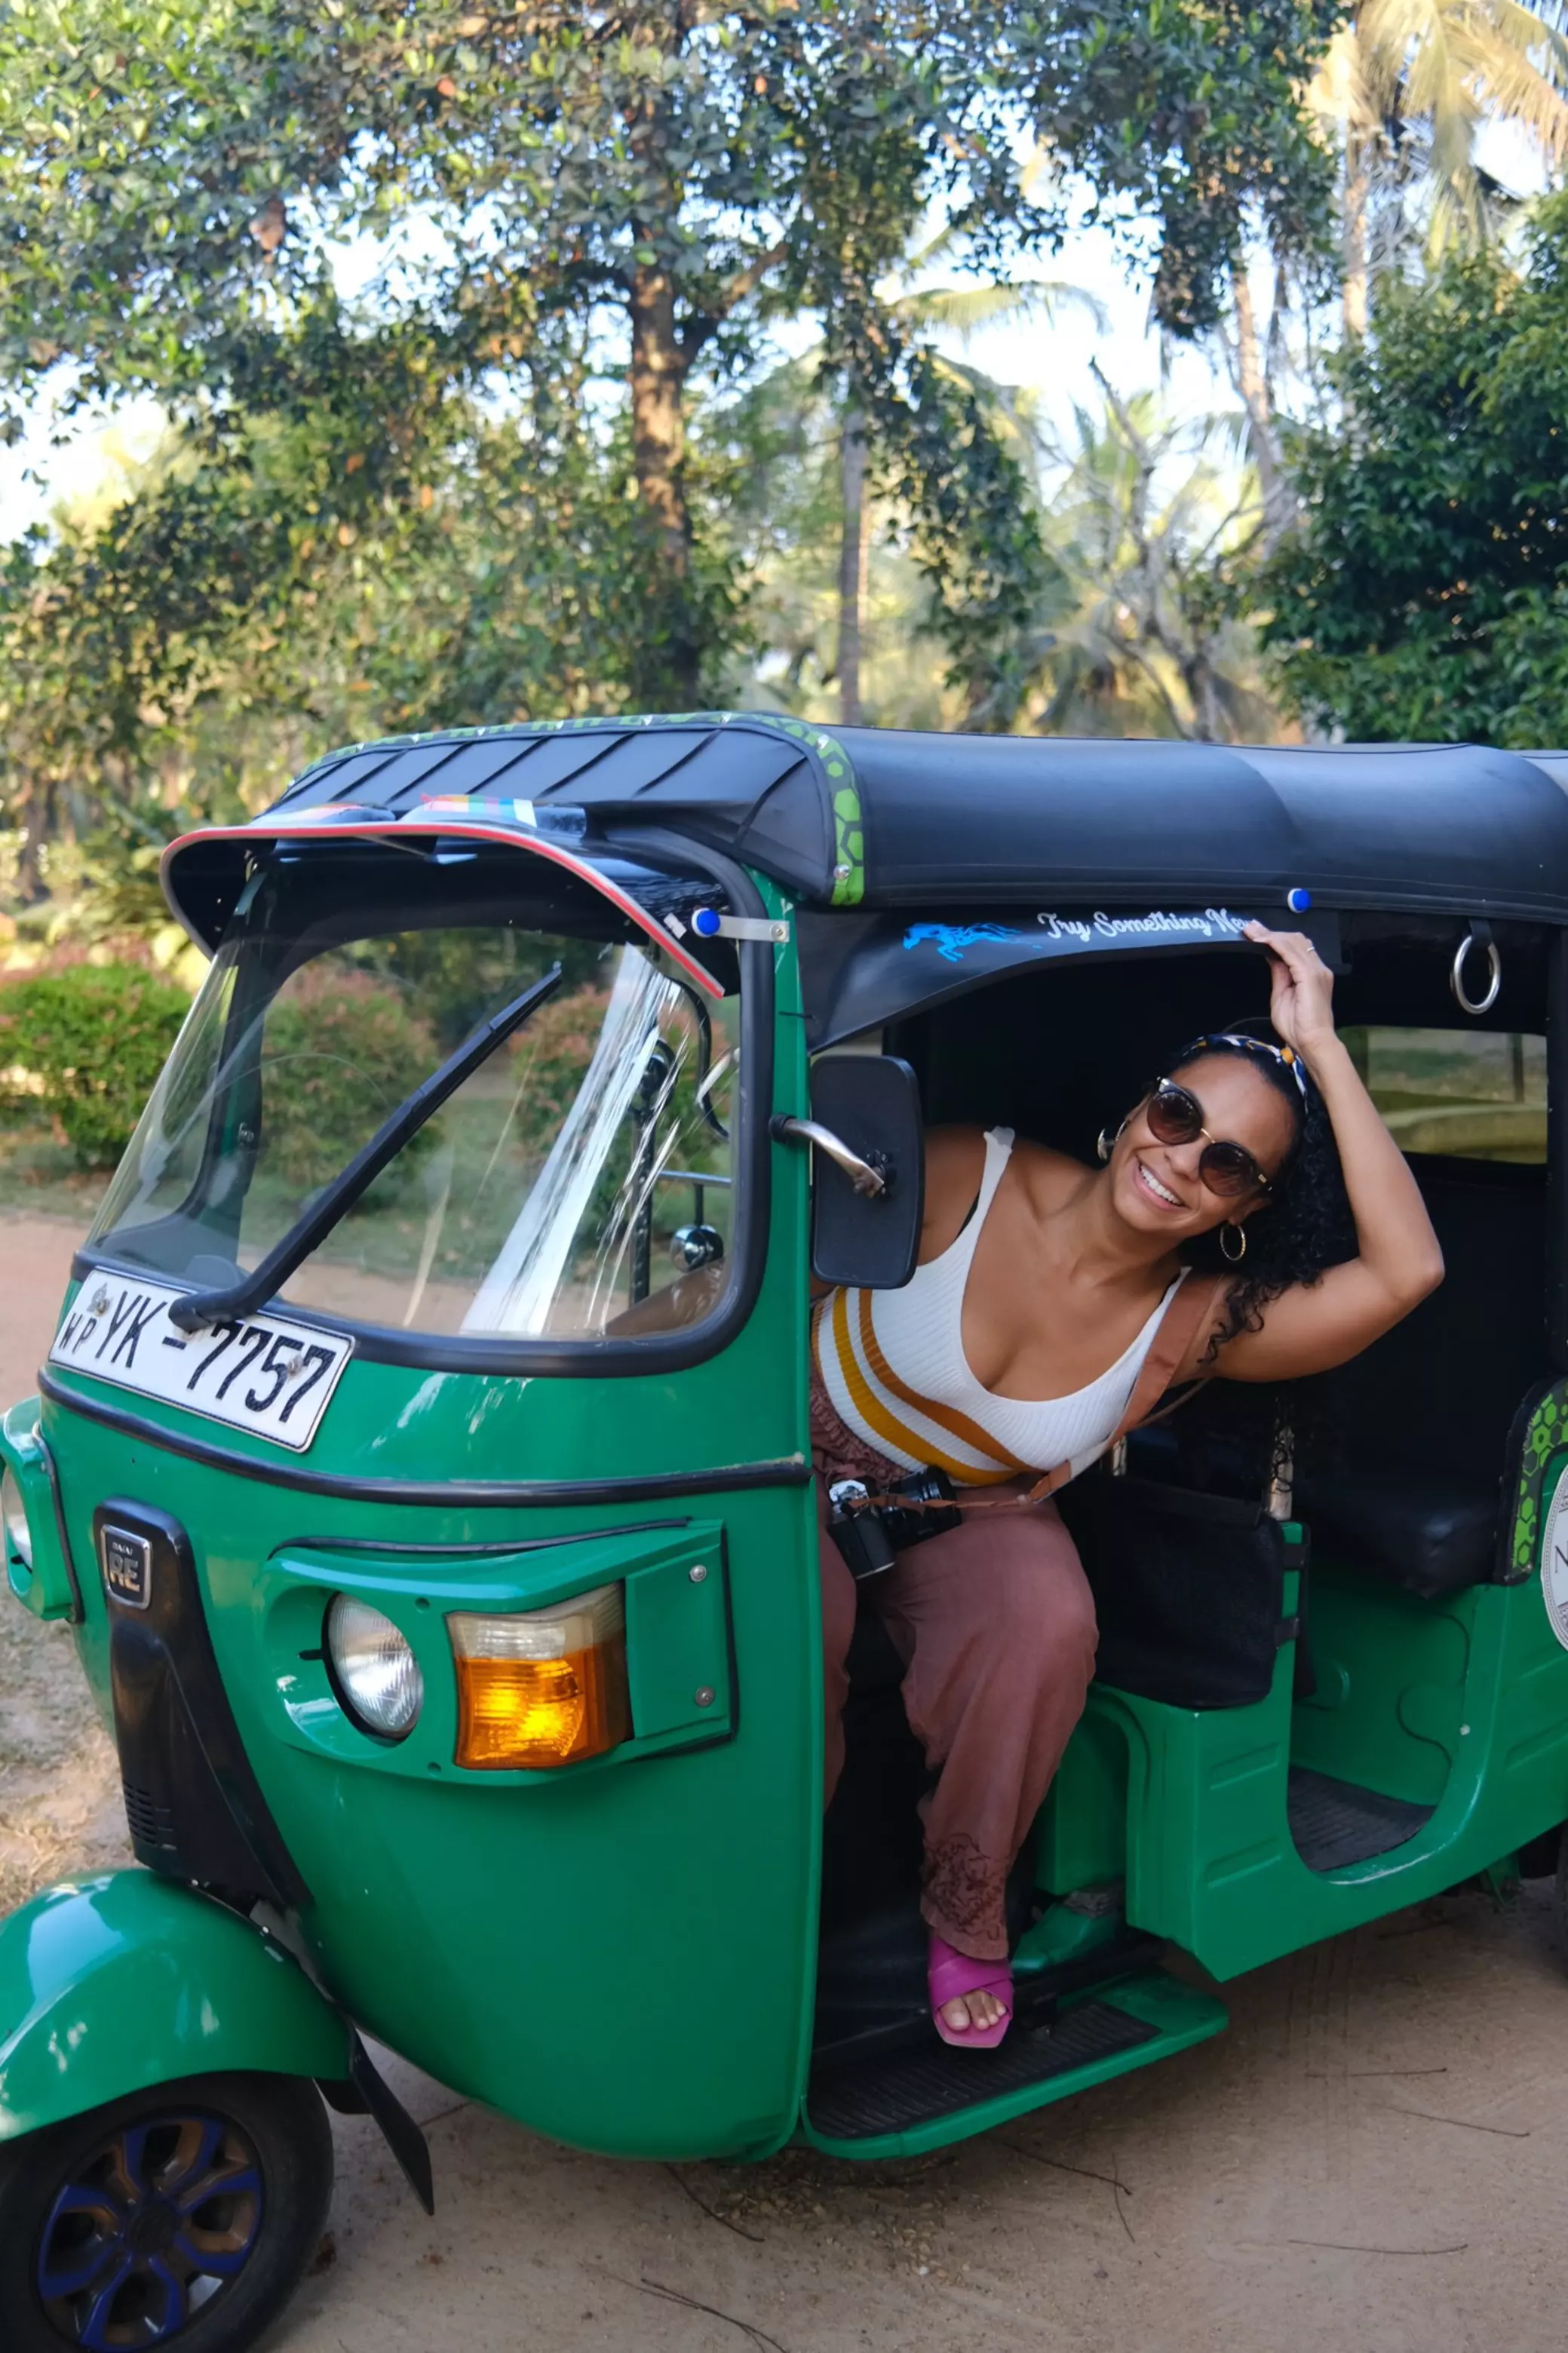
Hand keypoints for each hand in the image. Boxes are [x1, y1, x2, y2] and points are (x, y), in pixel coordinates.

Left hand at [1242, 922, 1336, 1060]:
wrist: (1313, 1042)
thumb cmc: (1299, 1027)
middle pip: (1295, 940)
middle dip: (1271, 933)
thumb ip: (1279, 975)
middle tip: (1250, 928)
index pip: (1295, 947)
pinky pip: (1291, 953)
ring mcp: (1317, 971)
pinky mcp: (1311, 976)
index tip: (1255, 934)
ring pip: (1293, 942)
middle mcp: (1318, 969)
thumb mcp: (1282, 995)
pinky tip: (1262, 941)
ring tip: (1252, 931)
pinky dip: (1275, 944)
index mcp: (1312, 973)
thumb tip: (1272, 958)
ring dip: (1270, 935)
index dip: (1275, 938)